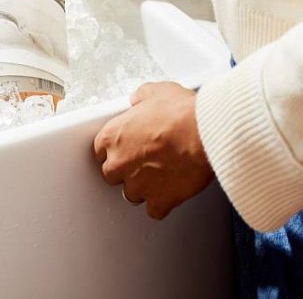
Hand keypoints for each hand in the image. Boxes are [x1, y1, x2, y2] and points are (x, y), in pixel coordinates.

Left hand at [92, 82, 213, 219]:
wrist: (202, 133)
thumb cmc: (180, 113)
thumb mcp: (154, 92)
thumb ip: (140, 98)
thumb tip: (139, 100)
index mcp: (111, 137)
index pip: (101, 151)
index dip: (117, 150)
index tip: (127, 149)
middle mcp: (119, 163)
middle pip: (112, 175)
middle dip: (127, 170)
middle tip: (145, 162)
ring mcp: (137, 185)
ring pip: (132, 194)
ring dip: (143, 188)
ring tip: (160, 177)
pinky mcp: (159, 200)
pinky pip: (155, 210)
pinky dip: (162, 204)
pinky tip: (170, 194)